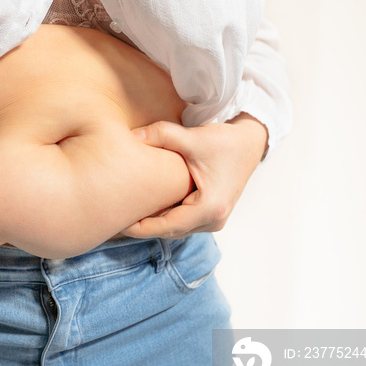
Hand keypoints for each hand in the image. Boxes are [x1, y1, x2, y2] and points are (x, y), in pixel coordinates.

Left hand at [122, 113, 267, 239]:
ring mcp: (213, 221)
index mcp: (210, 208)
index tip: (118, 222)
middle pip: (169, 231)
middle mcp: (214, 220)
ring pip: (174, 229)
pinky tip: (145, 207)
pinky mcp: (210, 216)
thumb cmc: (225, 141)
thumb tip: (132, 136)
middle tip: (115, 218)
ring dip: (152, 222)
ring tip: (126, 213)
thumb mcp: (193, 137)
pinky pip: (181, 222)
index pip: (166, 226)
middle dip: (142, 226)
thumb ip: (161, 135)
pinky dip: (163, 216)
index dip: (139, 227)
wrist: (250, 143)